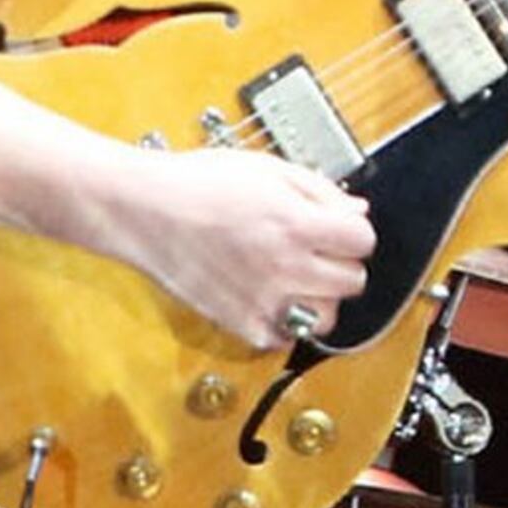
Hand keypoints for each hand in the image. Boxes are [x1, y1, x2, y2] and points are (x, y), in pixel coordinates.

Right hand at [98, 145, 375, 353]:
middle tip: (318, 251)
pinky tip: (272, 298)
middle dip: (341, 262)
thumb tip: (356, 211)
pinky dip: (284, 323)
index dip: (353, 232)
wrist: (143, 208)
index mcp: (296, 223)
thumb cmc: (198, 183)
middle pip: (353, 280)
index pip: (364, 241)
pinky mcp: (239, 322)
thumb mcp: (268, 169)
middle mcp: (285, 266)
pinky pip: (284, 338)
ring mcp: (263, 299)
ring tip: (297, 279)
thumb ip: (319, 192)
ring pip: (326, 317)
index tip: (339, 230)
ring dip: (320, 298)